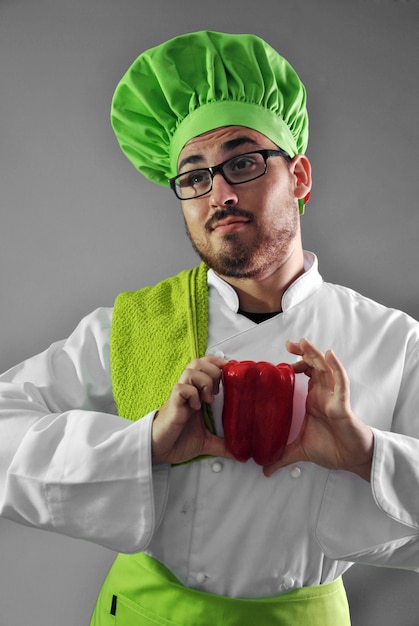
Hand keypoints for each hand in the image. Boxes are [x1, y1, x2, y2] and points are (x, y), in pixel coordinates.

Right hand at [152, 356, 232, 465]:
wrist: (159, 451)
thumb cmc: (177, 441)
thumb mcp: (206, 442)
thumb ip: (223, 444)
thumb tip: (241, 453)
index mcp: (196, 394)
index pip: (205, 365)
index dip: (216, 363)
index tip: (229, 372)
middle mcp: (188, 391)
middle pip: (198, 362)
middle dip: (212, 371)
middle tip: (217, 391)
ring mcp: (179, 396)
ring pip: (190, 370)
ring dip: (204, 381)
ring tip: (208, 399)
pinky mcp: (173, 404)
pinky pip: (181, 388)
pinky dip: (192, 394)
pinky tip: (195, 407)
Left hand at [263, 338, 373, 480]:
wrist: (352, 460)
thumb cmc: (333, 449)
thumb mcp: (300, 450)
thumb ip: (282, 457)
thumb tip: (265, 470)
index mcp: (314, 399)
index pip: (305, 373)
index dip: (296, 362)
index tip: (281, 358)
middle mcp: (324, 394)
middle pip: (314, 366)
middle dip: (304, 352)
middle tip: (290, 343)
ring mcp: (334, 397)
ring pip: (326, 369)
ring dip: (316, 355)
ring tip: (305, 342)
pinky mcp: (342, 405)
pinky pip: (341, 383)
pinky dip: (336, 368)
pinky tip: (330, 356)